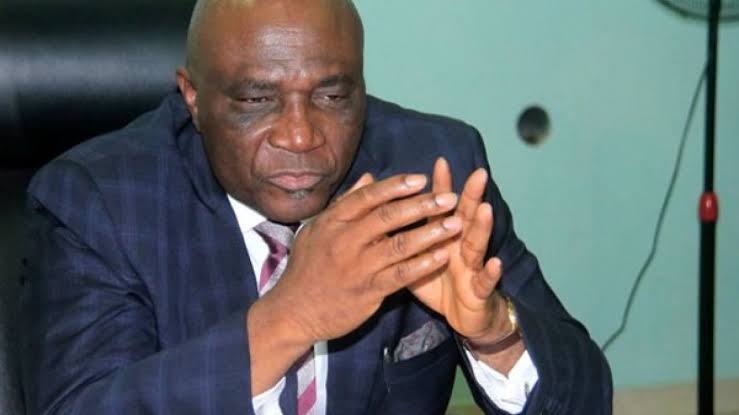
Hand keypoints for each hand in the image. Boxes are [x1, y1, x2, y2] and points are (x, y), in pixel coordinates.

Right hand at [264, 172, 463, 344]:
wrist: (293, 311)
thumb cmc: (307, 267)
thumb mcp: (317, 229)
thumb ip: (345, 204)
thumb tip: (369, 177)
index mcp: (333, 222)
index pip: (367, 197)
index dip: (396, 186)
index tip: (422, 178)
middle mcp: (345, 241)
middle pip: (387, 217)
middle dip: (421, 205)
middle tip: (449, 198)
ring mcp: (357, 267)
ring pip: (399, 245)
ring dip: (430, 233)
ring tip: (455, 224)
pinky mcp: (367, 291)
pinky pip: (401, 275)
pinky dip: (423, 264)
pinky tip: (443, 256)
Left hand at [409, 158, 505, 339]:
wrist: (463, 318)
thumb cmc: (438, 283)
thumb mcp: (416, 258)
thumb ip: (403, 234)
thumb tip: (380, 213)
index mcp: (443, 237)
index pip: (441, 207)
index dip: (441, 186)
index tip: (440, 161)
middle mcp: (460, 247)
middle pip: (465, 217)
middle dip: (471, 196)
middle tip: (478, 173)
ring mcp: (472, 268)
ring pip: (477, 244)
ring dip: (482, 227)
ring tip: (485, 208)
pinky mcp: (479, 291)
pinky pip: (485, 282)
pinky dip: (491, 273)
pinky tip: (496, 262)